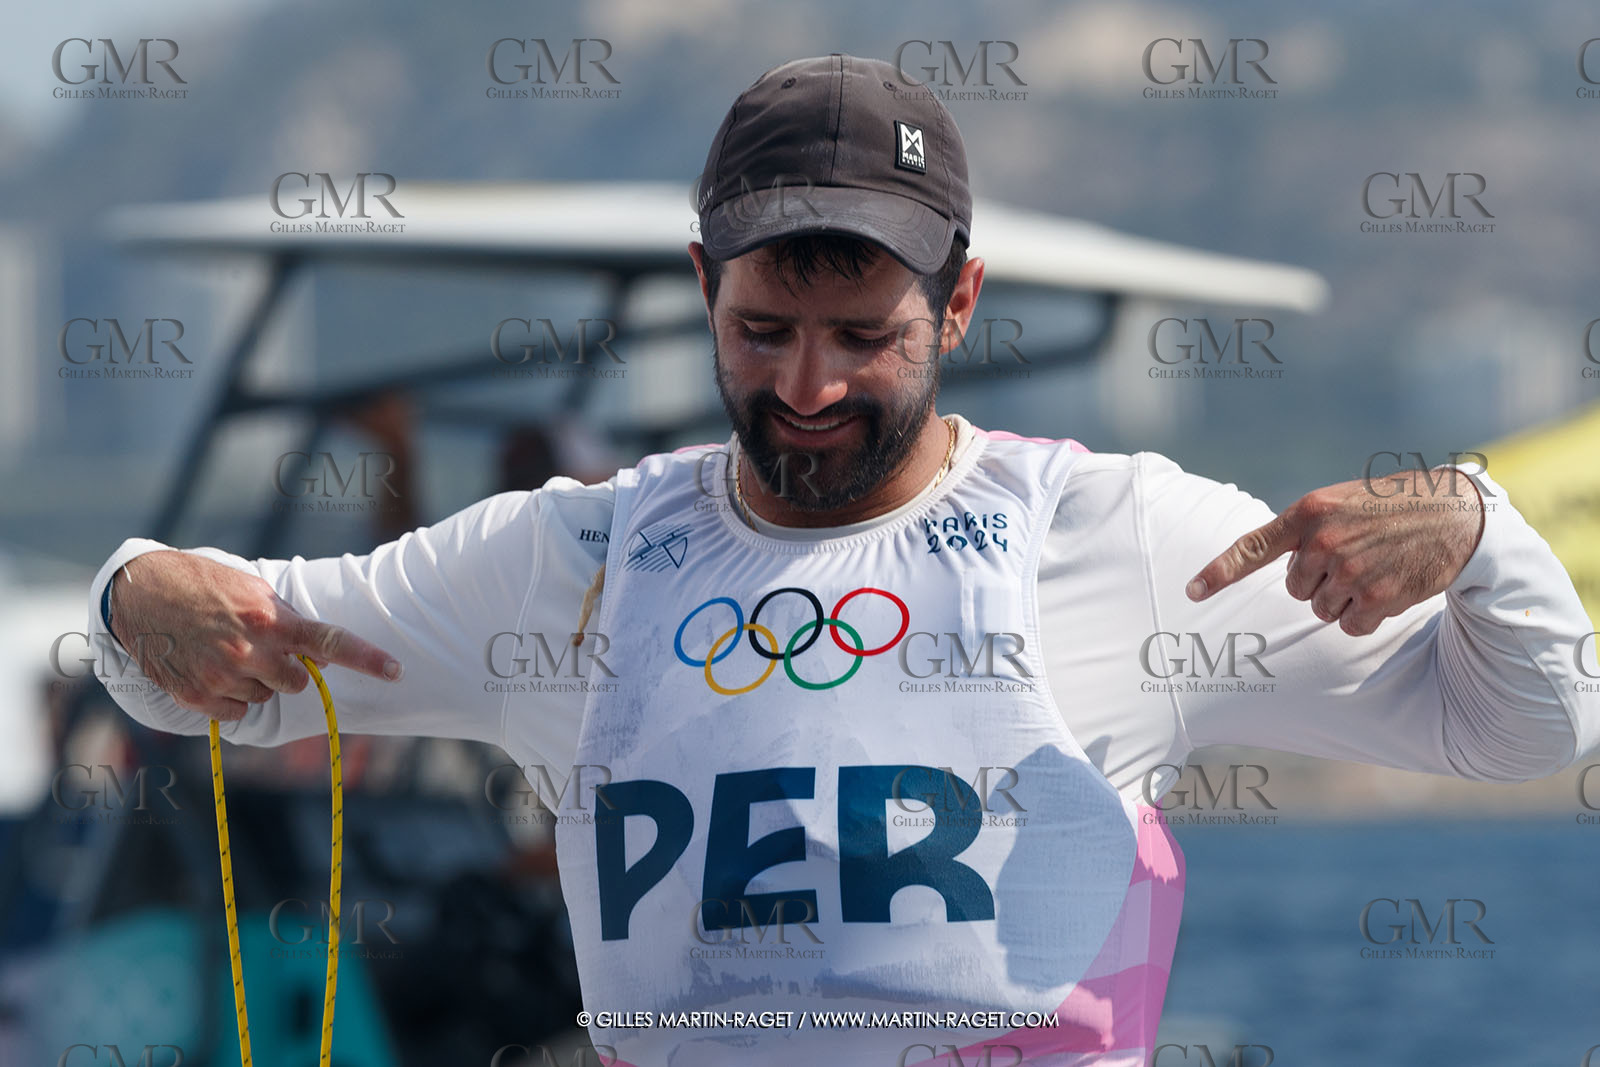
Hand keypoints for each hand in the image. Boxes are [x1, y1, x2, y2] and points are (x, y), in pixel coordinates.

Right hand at [109, 550, 401, 721]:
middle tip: (260, 648)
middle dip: (287, 669)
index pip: (330, 640)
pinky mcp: (195, 695)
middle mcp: (249, 649)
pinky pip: (236, 713)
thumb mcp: (253, 592)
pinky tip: (211, 670)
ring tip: (226, 652)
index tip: (396, 670)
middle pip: (298, 681)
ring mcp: (221, 675)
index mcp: (270, 618)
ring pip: (265, 697)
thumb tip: (324, 654)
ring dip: (256, 681)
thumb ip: (290, 622)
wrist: (141, 592)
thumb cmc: (206, 586)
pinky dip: (230, 698)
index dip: (367, 658)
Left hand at [1187, 467, 1485, 635]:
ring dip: (1345, 600)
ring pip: (1321, 610)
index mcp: (1308, 513)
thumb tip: (1281, 566)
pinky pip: (1350, 627)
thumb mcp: (1339, 503)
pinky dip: (1367, 618)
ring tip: (1375, 570)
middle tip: (1355, 558)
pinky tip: (1389, 590)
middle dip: (1320, 582)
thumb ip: (1305, 529)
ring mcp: (1349, 571)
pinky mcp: (1376, 598)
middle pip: (1295, 590)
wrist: (1454, 514)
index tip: (1191, 592)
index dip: (1219, 572)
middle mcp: (1323, 542)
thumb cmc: (1391, 507)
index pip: (1253, 547)